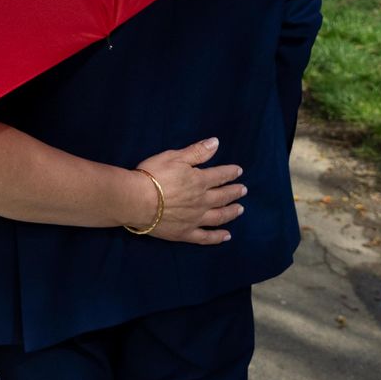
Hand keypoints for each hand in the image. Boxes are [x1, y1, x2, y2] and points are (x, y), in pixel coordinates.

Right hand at [130, 137, 244, 244]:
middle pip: (223, 196)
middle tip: (243, 190)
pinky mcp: (185, 233)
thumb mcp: (174, 157)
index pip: (220, 175)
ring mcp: (195, 219)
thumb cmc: (152, 175)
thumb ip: (196, 152)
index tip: (239, 171)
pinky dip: (217, 237)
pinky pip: (206, 237)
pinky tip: (226, 236)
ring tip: (240, 209)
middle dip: (234, 192)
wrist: (137, 201)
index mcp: (199, 181)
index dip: (230, 172)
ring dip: (231, 212)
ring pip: (219, 216)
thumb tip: (216, 142)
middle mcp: (202, 201)